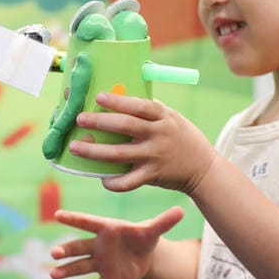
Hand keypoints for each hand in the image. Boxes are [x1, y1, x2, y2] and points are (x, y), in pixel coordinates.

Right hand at [49, 206, 183, 278]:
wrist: (145, 254)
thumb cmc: (144, 236)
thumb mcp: (153, 230)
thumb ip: (164, 222)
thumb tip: (181, 210)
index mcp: (108, 229)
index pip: (88, 222)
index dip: (74, 218)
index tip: (58, 215)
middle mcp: (99, 246)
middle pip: (80, 247)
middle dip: (67, 250)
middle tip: (54, 253)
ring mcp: (101, 263)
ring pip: (82, 267)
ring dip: (67, 271)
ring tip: (53, 275)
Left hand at [70, 92, 219, 193]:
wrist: (204, 169)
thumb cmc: (182, 138)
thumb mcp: (172, 118)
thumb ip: (150, 111)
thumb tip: (120, 97)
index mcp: (163, 117)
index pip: (139, 105)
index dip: (118, 101)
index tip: (99, 96)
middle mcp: (159, 135)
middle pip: (125, 126)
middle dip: (99, 122)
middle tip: (79, 119)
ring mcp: (155, 156)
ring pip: (119, 154)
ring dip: (94, 151)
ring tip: (75, 147)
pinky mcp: (153, 176)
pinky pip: (128, 182)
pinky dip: (113, 182)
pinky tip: (101, 178)